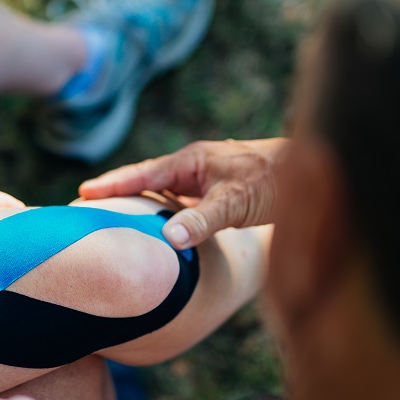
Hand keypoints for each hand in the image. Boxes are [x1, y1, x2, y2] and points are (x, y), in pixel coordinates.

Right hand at [79, 137, 287, 248]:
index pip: (142, 173)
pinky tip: (163, 226)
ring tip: (115, 216)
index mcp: (191, 161)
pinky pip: (183, 201)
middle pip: (148, 179)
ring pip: (166, 191)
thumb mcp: (236, 203)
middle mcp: (196, 166)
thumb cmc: (276, 182)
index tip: (83, 191)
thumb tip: (168, 238)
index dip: (113, 183)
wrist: (316, 172)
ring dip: (142, 202)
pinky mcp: (219, 192)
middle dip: (120, 190)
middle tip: (88, 203)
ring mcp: (207, 178)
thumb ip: (202, 220)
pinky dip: (167, 211)